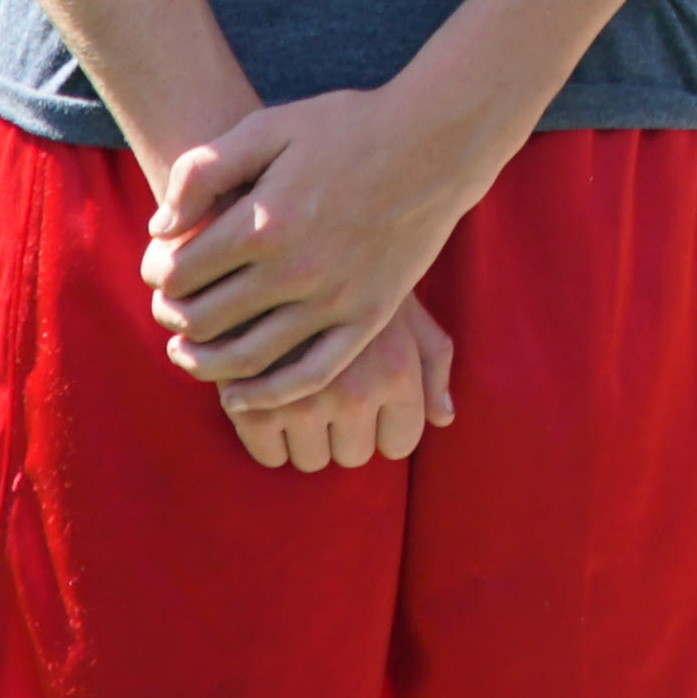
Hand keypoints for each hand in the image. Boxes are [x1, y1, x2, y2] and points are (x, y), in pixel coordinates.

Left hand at [147, 87, 479, 407]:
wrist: (436, 142)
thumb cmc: (347, 128)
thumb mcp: (268, 126)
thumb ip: (204, 171)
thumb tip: (161, 229)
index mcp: (265, 222)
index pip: (181, 273)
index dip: (158, 276)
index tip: (159, 271)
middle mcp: (296, 269)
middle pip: (206, 319)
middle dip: (173, 319)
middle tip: (167, 312)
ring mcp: (335, 300)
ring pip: (248, 358)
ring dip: (204, 364)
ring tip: (188, 354)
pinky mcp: (368, 318)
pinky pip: (309, 374)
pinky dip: (267, 395)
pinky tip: (239, 395)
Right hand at [222, 293, 459, 474]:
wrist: (272, 237)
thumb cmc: (351, 273)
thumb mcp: (405, 308)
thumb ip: (433, 361)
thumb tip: (445, 416)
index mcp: (397, 370)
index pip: (400, 442)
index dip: (384, 424)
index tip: (369, 398)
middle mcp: (356, 391)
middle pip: (353, 455)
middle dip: (343, 429)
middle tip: (328, 389)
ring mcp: (301, 401)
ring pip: (310, 460)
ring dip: (304, 435)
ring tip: (296, 390)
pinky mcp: (251, 405)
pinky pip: (269, 456)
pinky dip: (266, 438)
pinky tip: (266, 398)